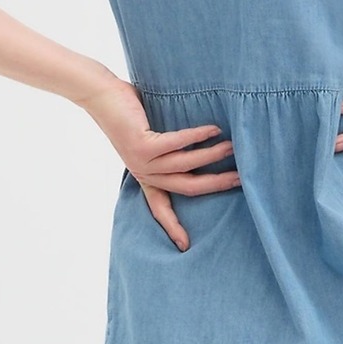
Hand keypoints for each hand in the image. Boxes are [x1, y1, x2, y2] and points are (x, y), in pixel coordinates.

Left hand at [82, 74, 240, 251]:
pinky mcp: (142, 146)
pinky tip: (214, 130)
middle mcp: (144, 173)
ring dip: (213, 156)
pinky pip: (177, 143)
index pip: (160, 208)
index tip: (185, 246)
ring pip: (186, 165)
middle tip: (241, 181)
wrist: (100, 97)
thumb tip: (209, 146)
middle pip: (187, 188)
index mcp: (145, 176)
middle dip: (216, 185)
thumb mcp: (149, 140)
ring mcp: (142, 161)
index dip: (173, 227)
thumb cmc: (128, 114)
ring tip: (233, 148)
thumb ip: (170, 150)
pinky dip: (198, 137)